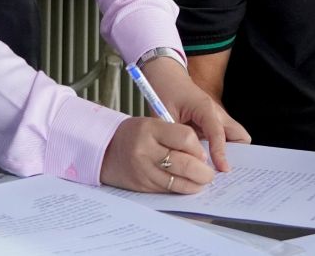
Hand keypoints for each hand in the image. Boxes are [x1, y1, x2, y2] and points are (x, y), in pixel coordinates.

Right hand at [99, 117, 214, 192]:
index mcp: (150, 128)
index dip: (199, 148)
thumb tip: (203, 155)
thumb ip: (176, 135)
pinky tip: (188, 186)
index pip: (186, 137)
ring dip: (195, 184)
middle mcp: (145, 150)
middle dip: (203, 171)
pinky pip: (166, 190)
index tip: (204, 153)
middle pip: (184, 163)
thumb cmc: (136, 134)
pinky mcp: (141, 185)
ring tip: (203, 181)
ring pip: (177, 181)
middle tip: (210, 173)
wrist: (104, 150)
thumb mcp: (153, 124)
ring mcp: (142, 170)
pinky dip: (181, 189)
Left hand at [141, 56, 250, 171]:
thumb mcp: (165, 116)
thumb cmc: (166, 92)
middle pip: (240, 135)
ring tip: (216, 169)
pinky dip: (221, 151)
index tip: (222, 170)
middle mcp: (217, 113)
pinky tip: (209, 162)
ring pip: (235, 138)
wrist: (167, 77)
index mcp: (206, 108)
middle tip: (223, 170)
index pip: (218, 133)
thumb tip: (183, 160)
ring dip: (230, 153)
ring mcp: (217, 118)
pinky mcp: (213, 123)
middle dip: (237, 153)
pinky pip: (224, 139)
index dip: (220, 153)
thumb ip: (174, 137)